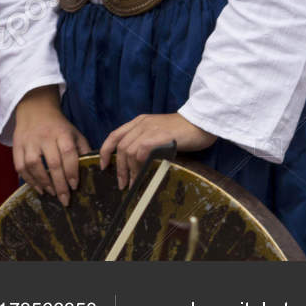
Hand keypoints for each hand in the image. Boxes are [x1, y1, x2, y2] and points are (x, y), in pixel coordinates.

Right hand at [11, 87, 89, 205]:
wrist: (35, 109)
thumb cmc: (59, 126)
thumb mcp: (75, 133)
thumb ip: (83, 151)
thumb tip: (92, 172)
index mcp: (62, 133)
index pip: (68, 153)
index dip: (72, 171)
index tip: (75, 186)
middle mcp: (44, 136)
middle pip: (52, 163)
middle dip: (59, 184)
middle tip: (65, 199)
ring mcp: (29, 141)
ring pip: (33, 164)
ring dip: (43, 182)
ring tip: (51, 193)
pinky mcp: (17, 145)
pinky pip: (19, 165)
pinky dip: (28, 179)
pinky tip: (38, 188)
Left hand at [98, 112, 214, 189]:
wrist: (202, 122)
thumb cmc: (184, 131)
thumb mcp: (159, 133)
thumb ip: (147, 142)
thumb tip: (137, 164)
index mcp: (139, 121)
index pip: (115, 135)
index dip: (105, 150)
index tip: (103, 165)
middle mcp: (141, 123)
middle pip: (120, 146)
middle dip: (118, 167)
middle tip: (122, 183)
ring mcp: (150, 128)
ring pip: (129, 150)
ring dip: (128, 169)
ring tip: (133, 183)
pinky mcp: (160, 135)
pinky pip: (142, 151)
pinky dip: (139, 164)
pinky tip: (142, 174)